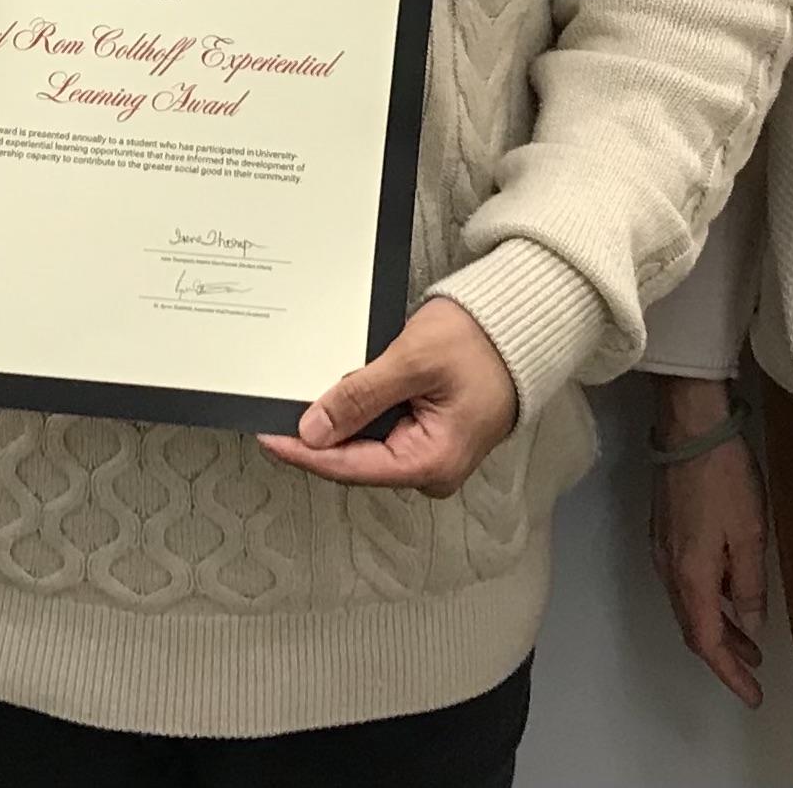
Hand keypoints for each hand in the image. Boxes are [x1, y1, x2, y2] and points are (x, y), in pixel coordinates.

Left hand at [258, 297, 518, 497]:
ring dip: (337, 423)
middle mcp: (432, 468)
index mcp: (432, 462)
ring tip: (302, 399)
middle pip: (355, 460)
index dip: (305, 452)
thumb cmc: (482, 340)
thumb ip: (361, 396)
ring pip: (366, 446)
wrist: (523, 322)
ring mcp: (431, 453)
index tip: (269, 436)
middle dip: (317, 437)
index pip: (350, 467)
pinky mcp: (428, 434)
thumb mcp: (412, 361)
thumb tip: (313, 430)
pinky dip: (358, 413)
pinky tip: (336, 395)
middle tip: (275, 411)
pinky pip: (382, 431)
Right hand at [648, 377, 766, 706]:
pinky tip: (728, 593)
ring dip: (717, 626)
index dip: (729, 673)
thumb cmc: (724, 476)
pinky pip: (684, 582)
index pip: (706, 641)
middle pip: (693, 627)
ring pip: (688, 605)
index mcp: (691, 575)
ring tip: (748, 638)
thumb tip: (749, 627)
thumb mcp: (750, 534)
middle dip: (724, 653)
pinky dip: (707, 600)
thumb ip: (748, 586)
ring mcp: (662, 548)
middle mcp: (669, 569)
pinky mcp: (664, 530)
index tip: (752, 694)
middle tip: (754, 669)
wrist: (689, 426)